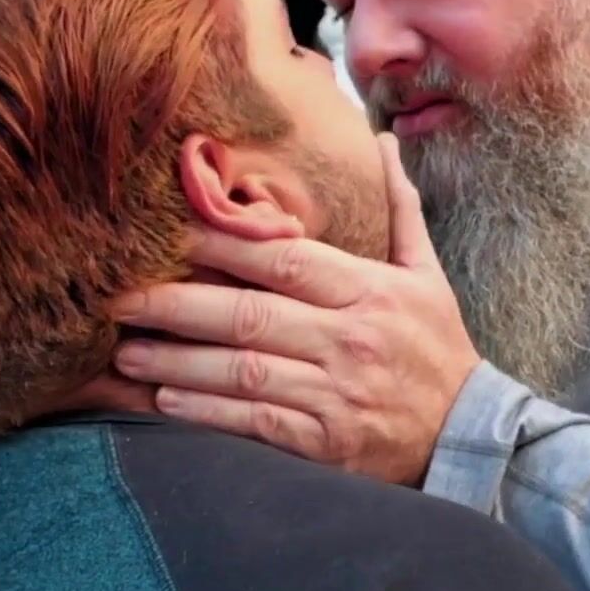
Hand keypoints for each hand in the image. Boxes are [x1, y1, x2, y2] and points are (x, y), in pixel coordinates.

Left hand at [110, 133, 480, 485]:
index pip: (285, 260)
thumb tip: (382, 144)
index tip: (167, 233)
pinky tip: (166, 400)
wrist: (471, 438)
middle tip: (118, 297)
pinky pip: (255, 423)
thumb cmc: (438, 350)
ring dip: (178, 361)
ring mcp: (337, 396)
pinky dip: (208, 412)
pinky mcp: (327, 446)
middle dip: (177, 305)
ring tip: (126, 352)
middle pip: (250, 315)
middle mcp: (351, 341)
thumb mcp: (427, 276)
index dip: (222, 244)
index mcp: (371, 292)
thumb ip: (399, 211)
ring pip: (243, 372)